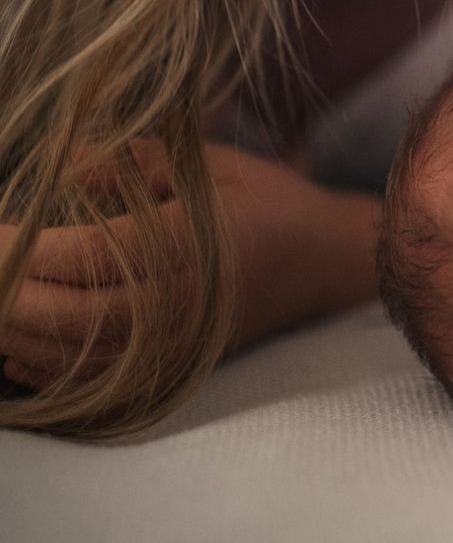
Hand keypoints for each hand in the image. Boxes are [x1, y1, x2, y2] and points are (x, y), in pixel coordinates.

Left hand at [0, 142, 377, 388]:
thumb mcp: (210, 162)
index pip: (87, 255)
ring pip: (78, 356)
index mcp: (194, 244)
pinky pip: (99, 382)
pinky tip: (15, 344)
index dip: (23, 246)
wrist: (330, 261)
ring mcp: (182, 342)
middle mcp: (185, 302)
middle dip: (9, 296)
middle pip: (71, 317)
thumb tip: (64, 165)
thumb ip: (135, 160)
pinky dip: (47, 367)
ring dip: (19, 334)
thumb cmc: (270, 201)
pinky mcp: (178, 366)